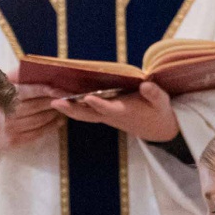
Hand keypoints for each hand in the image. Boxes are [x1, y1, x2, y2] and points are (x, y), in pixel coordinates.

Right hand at [3, 81, 63, 149]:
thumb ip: (14, 77)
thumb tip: (30, 70)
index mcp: (4, 95)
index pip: (32, 90)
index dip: (48, 90)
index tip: (61, 90)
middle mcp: (8, 112)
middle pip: (38, 106)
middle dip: (55, 101)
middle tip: (67, 98)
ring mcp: (11, 128)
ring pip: (40, 120)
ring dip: (55, 114)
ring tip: (63, 108)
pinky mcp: (13, 140)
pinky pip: (37, 134)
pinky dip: (50, 127)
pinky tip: (58, 121)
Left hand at [53, 79, 177, 144]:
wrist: (157, 129)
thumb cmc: (159, 112)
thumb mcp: (162, 102)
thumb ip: (154, 94)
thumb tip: (146, 85)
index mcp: (125, 111)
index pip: (109, 108)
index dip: (99, 104)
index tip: (87, 97)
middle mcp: (111, 116)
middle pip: (88, 115)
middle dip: (72, 109)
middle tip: (55, 102)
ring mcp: (105, 117)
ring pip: (83, 115)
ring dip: (67, 109)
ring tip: (52, 99)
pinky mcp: (103, 115)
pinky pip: (84, 113)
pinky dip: (72, 107)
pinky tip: (60, 98)